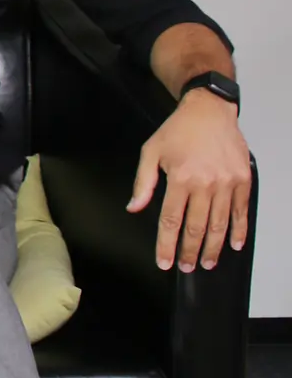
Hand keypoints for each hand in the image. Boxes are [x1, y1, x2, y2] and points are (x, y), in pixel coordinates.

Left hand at [128, 89, 251, 271]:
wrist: (209, 110)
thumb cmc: (178, 129)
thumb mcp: (151, 151)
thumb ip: (143, 183)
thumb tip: (134, 207)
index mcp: (180, 178)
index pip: (170, 220)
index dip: (167, 244)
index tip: (165, 261)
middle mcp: (206, 184)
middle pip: (196, 227)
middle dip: (190, 251)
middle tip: (187, 267)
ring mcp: (227, 183)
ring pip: (219, 224)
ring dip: (213, 247)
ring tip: (207, 262)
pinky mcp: (243, 180)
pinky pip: (241, 211)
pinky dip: (238, 230)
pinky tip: (234, 244)